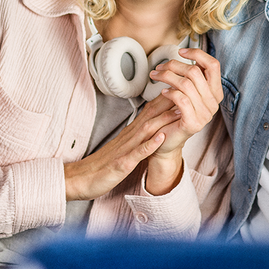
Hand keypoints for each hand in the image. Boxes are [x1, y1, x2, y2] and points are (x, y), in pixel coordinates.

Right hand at [64, 97, 181, 200]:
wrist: (81, 179)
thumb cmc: (102, 164)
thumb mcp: (123, 147)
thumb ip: (136, 136)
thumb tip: (152, 126)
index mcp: (130, 133)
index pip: (149, 112)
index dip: (166, 100)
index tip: (182, 90)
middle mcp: (128, 137)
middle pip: (150, 116)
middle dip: (169, 104)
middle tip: (186, 91)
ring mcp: (124, 149)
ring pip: (145, 131)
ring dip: (163, 120)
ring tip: (180, 111)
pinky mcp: (121, 164)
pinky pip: (137, 153)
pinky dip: (149, 145)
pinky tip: (161, 138)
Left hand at [147, 47, 222, 155]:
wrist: (166, 140)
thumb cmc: (174, 113)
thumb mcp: (186, 91)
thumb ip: (191, 76)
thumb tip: (187, 53)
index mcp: (215, 92)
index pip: (213, 65)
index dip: (197, 54)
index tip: (181, 51)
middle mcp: (213, 103)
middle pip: (195, 72)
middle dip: (173, 65)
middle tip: (159, 67)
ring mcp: (205, 115)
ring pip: (186, 84)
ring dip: (167, 76)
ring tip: (156, 76)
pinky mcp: (193, 123)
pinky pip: (181, 100)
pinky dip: (170, 93)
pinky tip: (163, 92)